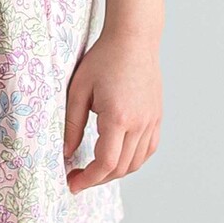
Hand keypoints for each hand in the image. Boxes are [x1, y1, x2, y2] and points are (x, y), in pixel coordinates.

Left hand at [62, 30, 161, 193]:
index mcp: (118, 118)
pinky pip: (148, 150)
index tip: (72, 184)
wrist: (134, 39)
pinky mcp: (156, 116)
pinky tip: (117, 159)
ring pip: (136, 162)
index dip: (88, 179)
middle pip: (121, 168)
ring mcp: (152, 120)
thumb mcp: (78, 91)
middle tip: (77, 178)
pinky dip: (133, 161)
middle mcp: (140, 123)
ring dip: (115, 173)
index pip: (106, 163)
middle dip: (97, 179)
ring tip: (94, 170)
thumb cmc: (103, 60)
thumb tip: (67, 153)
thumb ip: (72, 125)